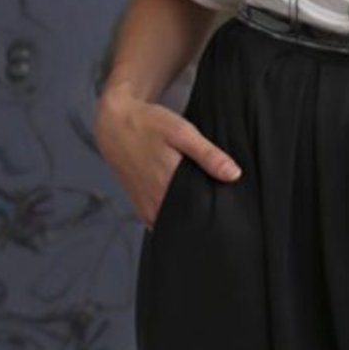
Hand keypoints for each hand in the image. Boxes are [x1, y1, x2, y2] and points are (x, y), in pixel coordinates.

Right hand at [94, 85, 241, 227]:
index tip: (228, 203)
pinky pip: (163, 223)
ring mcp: (147, 210)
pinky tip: (183, 201)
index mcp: (168, 185)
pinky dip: (175, 216)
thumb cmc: (148, 125)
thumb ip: (208, 155)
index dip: (217, 208)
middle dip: (205, 213)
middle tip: (216, 198)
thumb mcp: (182, 132)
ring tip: (199, 198)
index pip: (202, 211)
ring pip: (176, 224)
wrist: (114, 126)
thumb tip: (234, 174)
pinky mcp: (142, 211)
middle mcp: (156, 203)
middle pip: (190, 219)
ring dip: (189, 215)